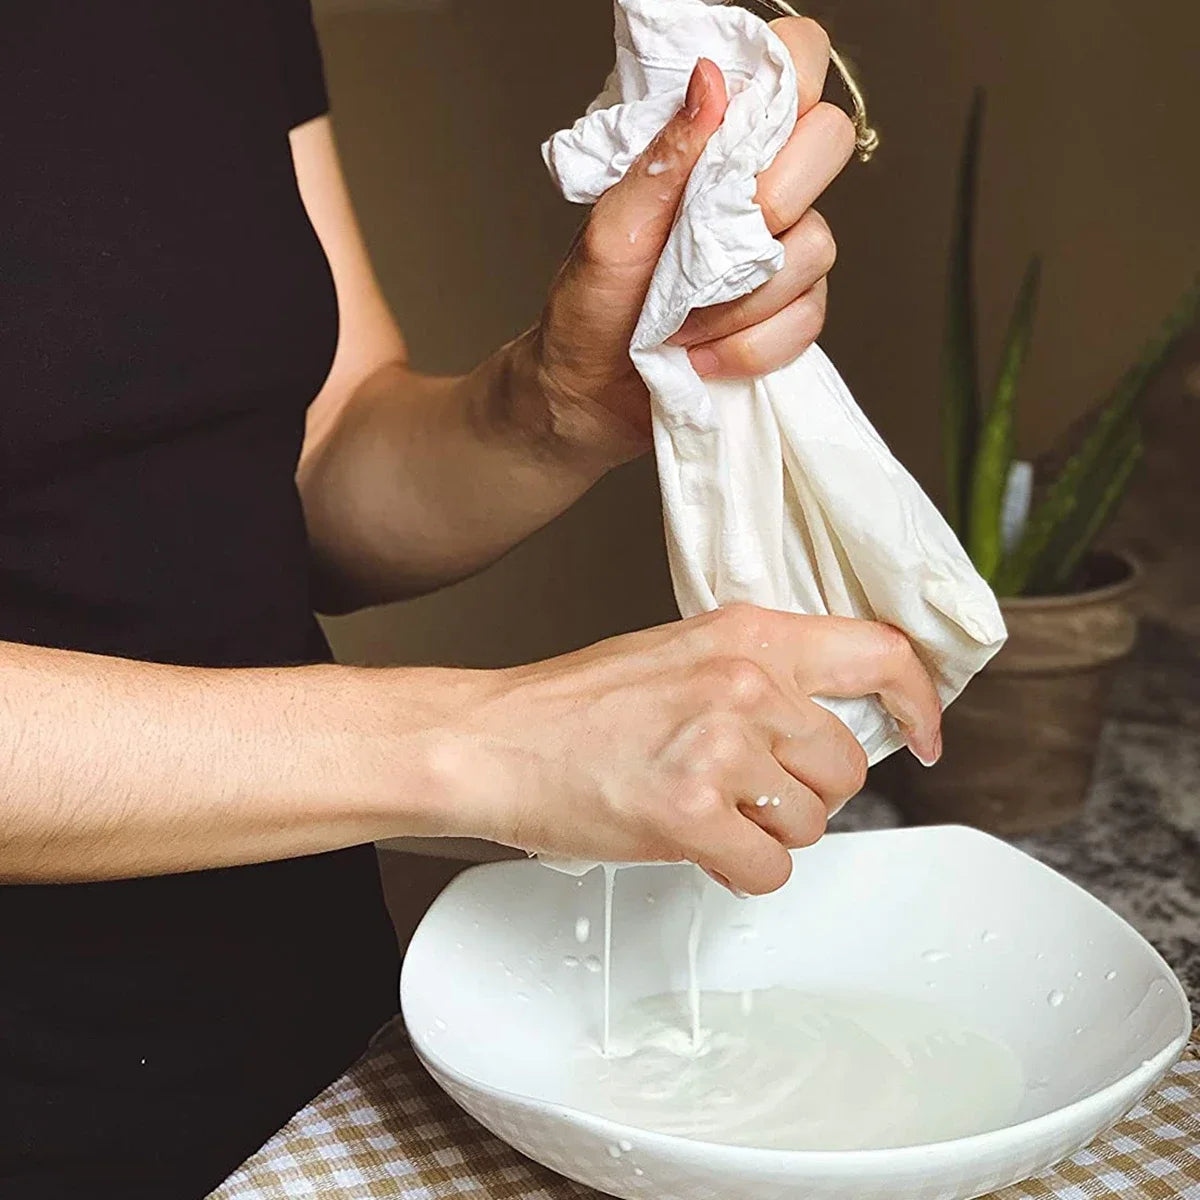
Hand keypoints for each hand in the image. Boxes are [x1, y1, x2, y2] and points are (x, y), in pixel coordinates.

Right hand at [446, 606, 940, 894]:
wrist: (493, 742)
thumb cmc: (574, 706)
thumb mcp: (677, 656)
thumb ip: (755, 675)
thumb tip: (821, 719)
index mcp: (745, 635)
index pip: (877, 652)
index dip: (919, 700)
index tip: (926, 734)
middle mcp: (742, 684)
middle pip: (847, 764)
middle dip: (808, 791)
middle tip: (750, 789)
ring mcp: (718, 747)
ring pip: (813, 822)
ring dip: (770, 832)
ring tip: (708, 810)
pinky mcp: (691, 813)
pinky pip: (771, 868)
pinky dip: (741, 871)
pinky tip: (698, 844)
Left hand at [529, 18, 856, 468]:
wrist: (587, 397)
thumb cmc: (589, 307)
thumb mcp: (610, 230)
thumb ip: (663, 159)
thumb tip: (710, 83)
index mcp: (714, 146)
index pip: (791, 64)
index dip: (790, 80)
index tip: (743, 132)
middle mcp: (761, 188)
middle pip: (829, 143)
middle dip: (768, 203)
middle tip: (702, 249)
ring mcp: (782, 254)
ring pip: (816, 247)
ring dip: (738, 299)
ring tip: (680, 321)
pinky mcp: (791, 317)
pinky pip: (807, 320)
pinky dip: (748, 346)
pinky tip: (703, 355)